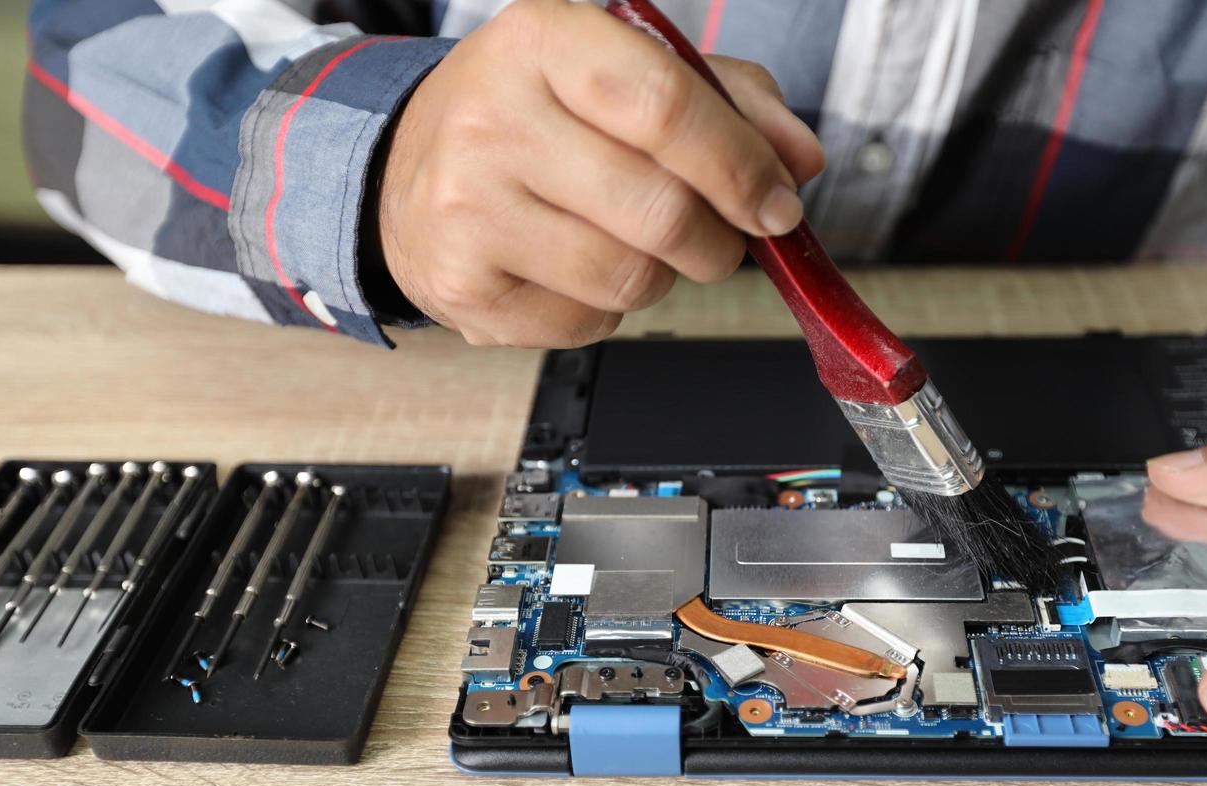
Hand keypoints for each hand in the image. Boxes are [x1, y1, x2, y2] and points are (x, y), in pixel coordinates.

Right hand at [373, 0, 823, 346]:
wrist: (409, 171)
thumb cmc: (532, 116)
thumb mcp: (622, 72)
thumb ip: (726, 101)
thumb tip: (797, 160)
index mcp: (542, 42)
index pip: (667, 107)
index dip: (741, 167)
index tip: (777, 204)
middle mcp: (492, 119)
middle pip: (660, 209)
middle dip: (717, 240)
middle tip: (719, 238)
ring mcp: (468, 207)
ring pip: (629, 278)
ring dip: (664, 276)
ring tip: (639, 246)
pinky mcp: (462, 284)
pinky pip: (586, 322)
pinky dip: (606, 309)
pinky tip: (577, 269)